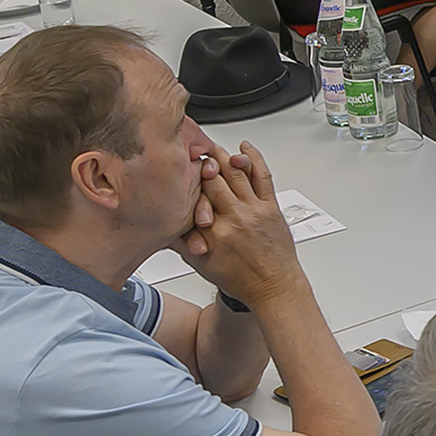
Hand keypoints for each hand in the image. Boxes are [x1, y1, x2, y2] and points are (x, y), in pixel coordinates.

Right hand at [178, 142, 309, 306]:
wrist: (273, 288)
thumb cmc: (240, 279)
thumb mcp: (201, 264)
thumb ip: (181, 242)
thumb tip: (162, 227)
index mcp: (213, 231)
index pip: (195, 195)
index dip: (187, 179)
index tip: (181, 169)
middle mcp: (234, 217)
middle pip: (214, 178)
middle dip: (203, 162)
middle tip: (194, 151)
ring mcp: (254, 210)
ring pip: (237, 172)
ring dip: (224, 156)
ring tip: (213, 148)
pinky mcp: (272, 207)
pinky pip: (263, 176)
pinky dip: (254, 160)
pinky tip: (245, 150)